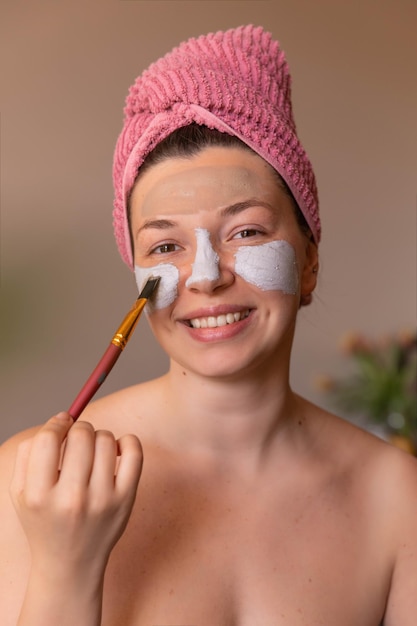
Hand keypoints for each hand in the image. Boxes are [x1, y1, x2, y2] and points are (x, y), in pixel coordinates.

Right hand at [9, 412, 142, 582]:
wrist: (70, 565)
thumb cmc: (45, 521)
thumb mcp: (22, 492)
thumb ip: (29, 453)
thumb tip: (61, 418)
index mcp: (39, 495)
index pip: (49, 440)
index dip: (57, 423)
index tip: (62, 424)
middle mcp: (71, 499)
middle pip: (81, 435)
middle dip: (79, 429)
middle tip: (78, 439)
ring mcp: (102, 500)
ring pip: (106, 440)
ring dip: (99, 437)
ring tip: (93, 453)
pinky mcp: (125, 500)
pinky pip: (134, 452)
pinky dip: (127, 441)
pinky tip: (117, 450)